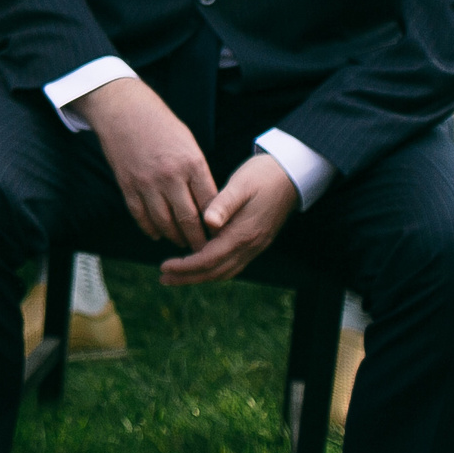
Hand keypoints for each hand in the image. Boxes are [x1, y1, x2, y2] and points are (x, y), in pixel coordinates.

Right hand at [74, 76, 218, 250]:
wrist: (123, 110)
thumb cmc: (161, 125)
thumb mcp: (188, 143)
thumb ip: (197, 173)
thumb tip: (208, 203)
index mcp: (191, 163)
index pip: (210, 204)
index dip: (216, 225)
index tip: (222, 236)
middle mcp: (170, 176)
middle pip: (188, 219)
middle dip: (197, 239)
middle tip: (204, 250)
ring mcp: (147, 182)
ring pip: (164, 222)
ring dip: (175, 237)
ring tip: (182, 244)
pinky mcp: (127, 185)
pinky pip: (140, 216)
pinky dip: (150, 229)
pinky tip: (157, 234)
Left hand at [160, 153, 298, 285]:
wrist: (291, 175)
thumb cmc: (262, 176)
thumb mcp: (241, 185)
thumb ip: (223, 204)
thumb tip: (208, 222)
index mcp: (243, 233)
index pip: (209, 259)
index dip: (185, 266)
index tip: (164, 266)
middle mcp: (250, 246)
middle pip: (215, 272)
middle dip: (188, 277)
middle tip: (163, 278)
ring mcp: (255, 246)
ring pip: (225, 272)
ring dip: (200, 276)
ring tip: (176, 275)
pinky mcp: (257, 242)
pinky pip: (233, 265)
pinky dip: (214, 269)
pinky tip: (201, 264)